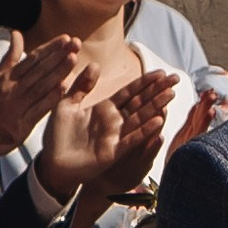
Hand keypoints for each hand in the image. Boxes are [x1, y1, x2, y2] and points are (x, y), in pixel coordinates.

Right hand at [0, 32, 84, 161]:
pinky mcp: (21, 124)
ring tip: (73, 59)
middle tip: (75, 43)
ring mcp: (17, 106)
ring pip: (41, 86)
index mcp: (7, 77)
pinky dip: (50, 98)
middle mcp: (13, 89)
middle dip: (58, 56)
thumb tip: (16, 33)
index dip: (50, 48)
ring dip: (58, 72)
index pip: (32, 59)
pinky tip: (64, 88)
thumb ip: (10, 56)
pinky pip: (38, 109)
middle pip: (39, 70)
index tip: (66, 38)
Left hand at [40, 67, 179, 211]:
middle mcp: (114, 121)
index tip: (160, 72)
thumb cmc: (57, 135)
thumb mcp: (66, 104)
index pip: (129, 92)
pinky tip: (159, 121)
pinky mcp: (114, 152)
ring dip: (156, 107)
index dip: (144, 82)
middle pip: (140, 102)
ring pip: (140, 118)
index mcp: (104, 109)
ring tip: (171, 94)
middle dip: (157, 91)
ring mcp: (116, 136)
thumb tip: (94, 64)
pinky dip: (145, 130)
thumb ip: (81, 85)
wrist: (52, 163)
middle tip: (175, 78)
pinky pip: (132, 139)